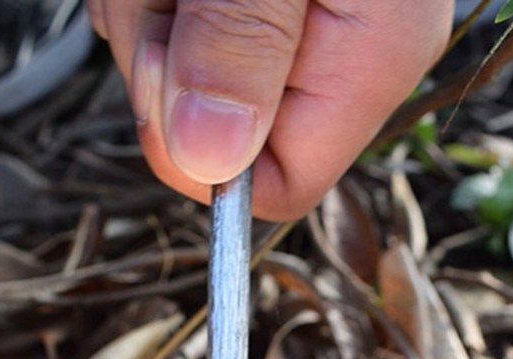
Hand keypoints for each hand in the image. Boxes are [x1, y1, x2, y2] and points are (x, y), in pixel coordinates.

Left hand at [87, 0, 453, 219]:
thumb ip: (241, 43)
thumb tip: (208, 161)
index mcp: (367, 58)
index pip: (279, 186)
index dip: (202, 157)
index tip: (165, 73)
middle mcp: (338, 52)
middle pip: (211, 132)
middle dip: (158, 54)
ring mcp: (294, 25)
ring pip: (175, 73)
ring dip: (145, 8)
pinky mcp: (249, 2)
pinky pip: (168, 22)